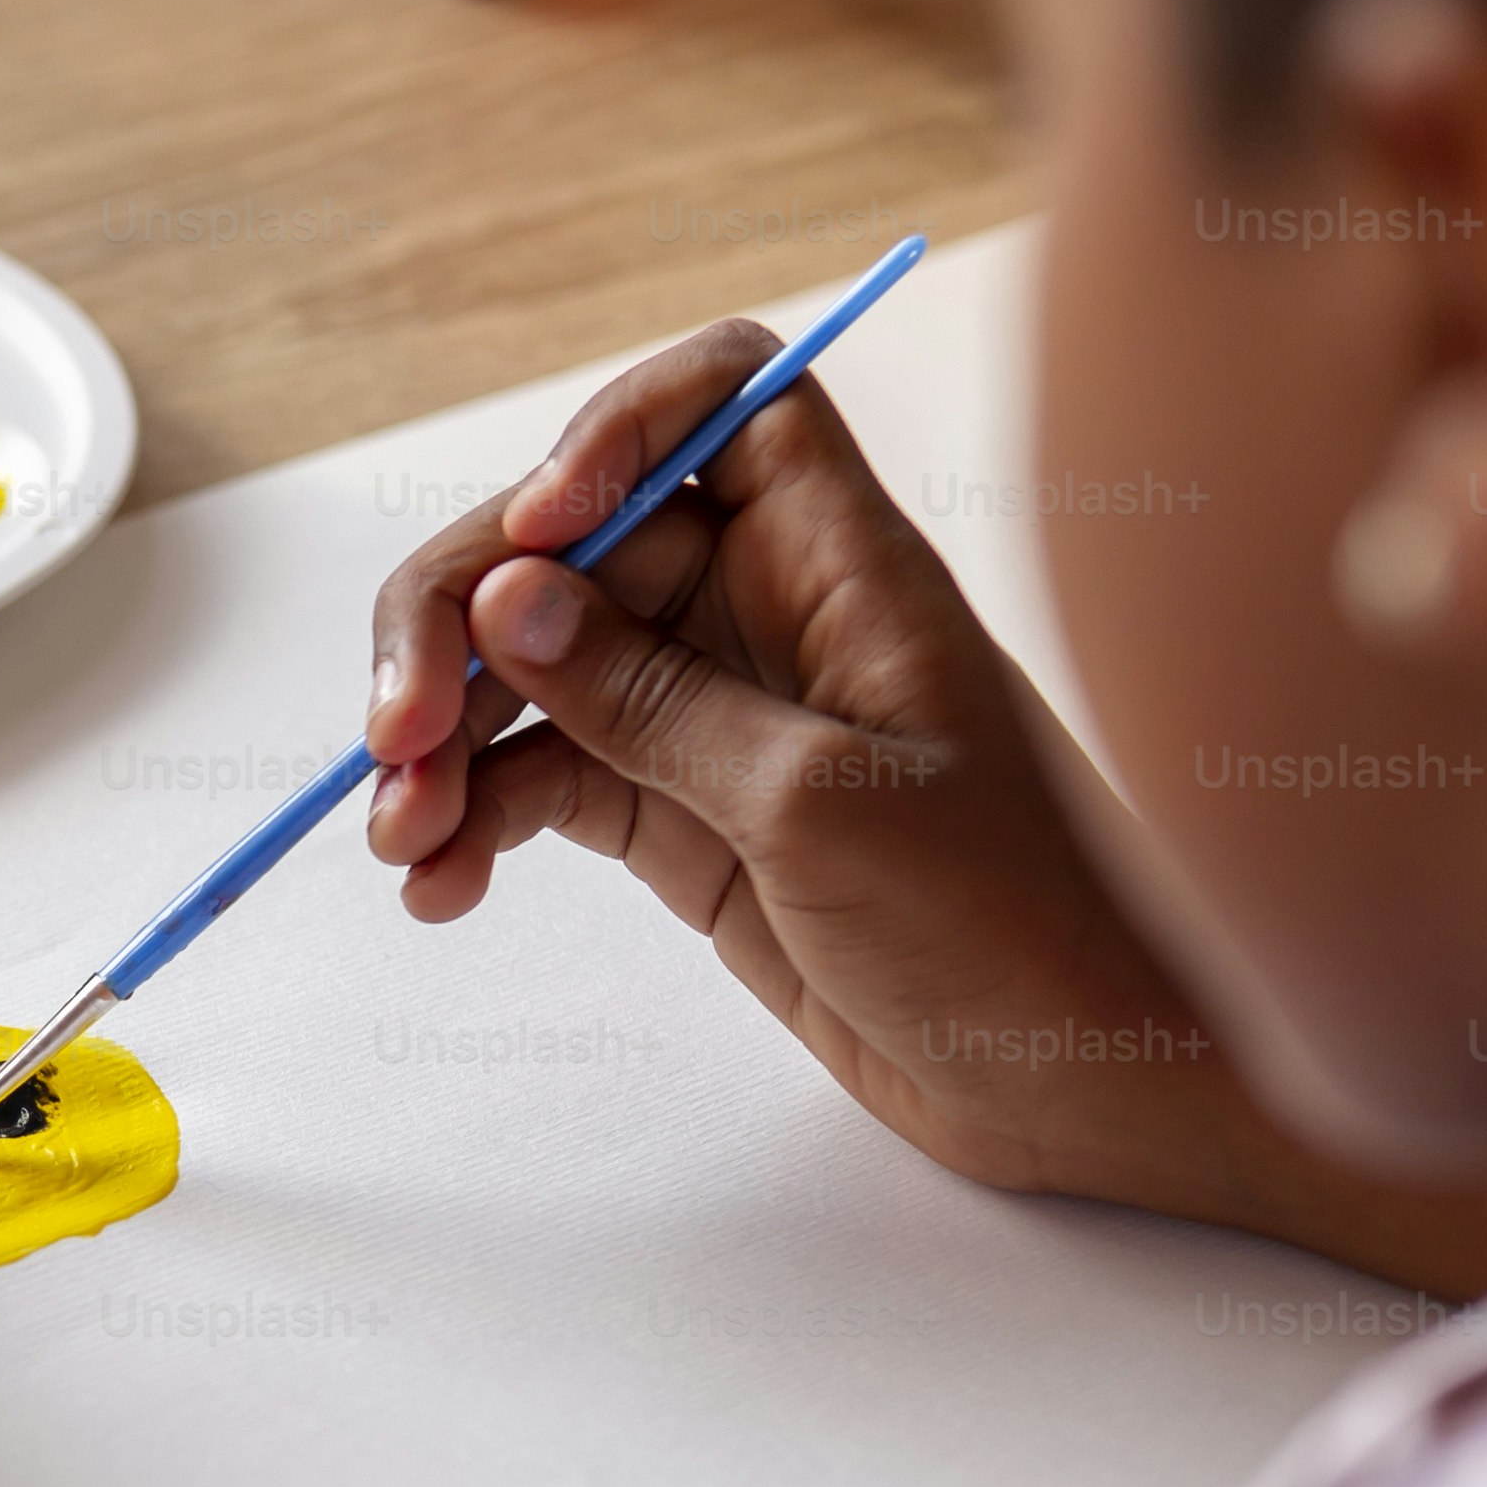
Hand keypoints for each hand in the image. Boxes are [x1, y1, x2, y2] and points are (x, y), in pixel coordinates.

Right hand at [362, 319, 1486, 1289]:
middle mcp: (768, 617)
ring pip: (534, 673)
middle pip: (572, 548)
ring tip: (403, 838)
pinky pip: (545, 783)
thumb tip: (506, 595)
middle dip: (460, 623)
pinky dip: (477, 821)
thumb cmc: (1015, 925)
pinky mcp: (685, 823)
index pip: (723, 404)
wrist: (1092, 1082)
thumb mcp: (820, 807)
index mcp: (838, 564)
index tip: (533, 535)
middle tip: (395, 737)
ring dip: (446, 739)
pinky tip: (439, 886)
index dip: (617, 432)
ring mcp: (717, 721)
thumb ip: (651, 703)